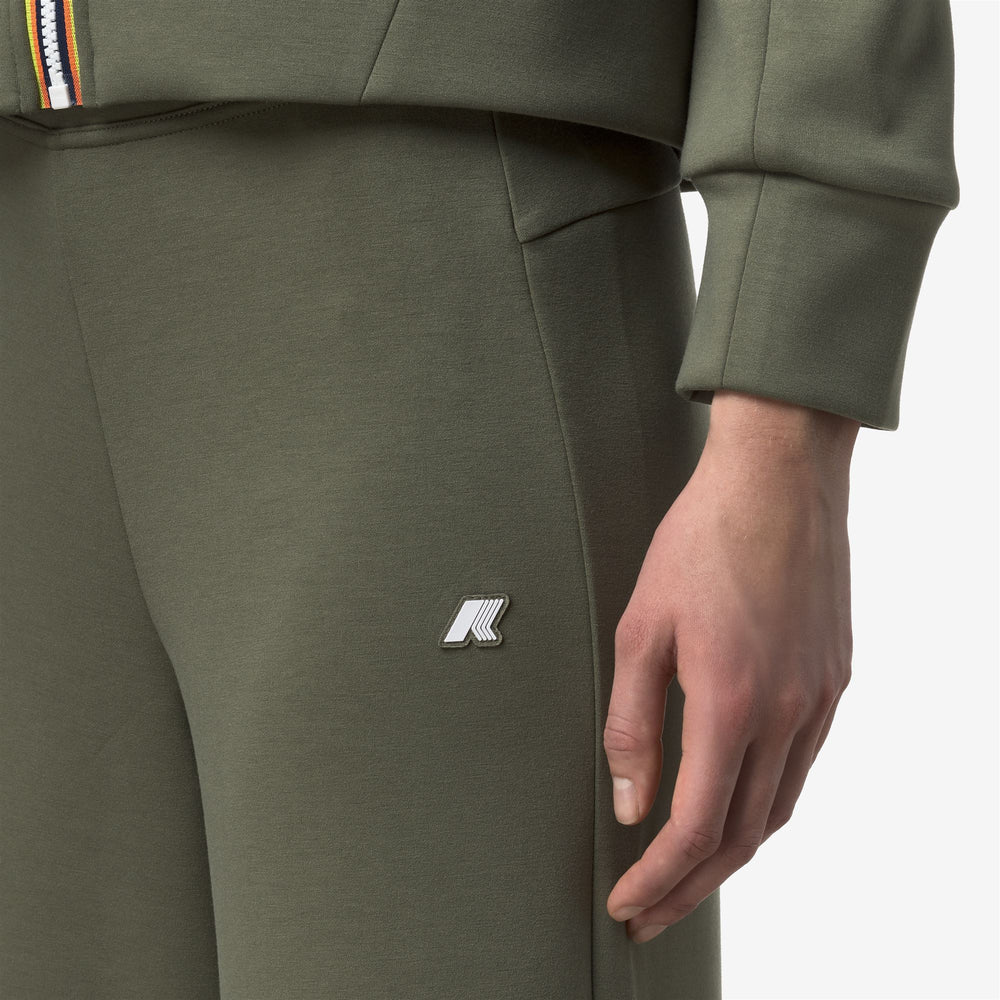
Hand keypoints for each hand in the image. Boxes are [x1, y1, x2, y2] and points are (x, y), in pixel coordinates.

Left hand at [604, 390, 858, 943]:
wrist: (777, 478)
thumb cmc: (703, 539)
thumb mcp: (640, 628)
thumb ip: (631, 722)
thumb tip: (631, 800)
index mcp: (731, 702)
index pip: (696, 828)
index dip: (658, 877)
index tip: (629, 902)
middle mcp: (787, 712)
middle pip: (742, 836)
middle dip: (691, 887)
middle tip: (652, 911)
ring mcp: (819, 698)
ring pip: (778, 808)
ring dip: (731, 852)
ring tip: (689, 873)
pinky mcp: (833, 678)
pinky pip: (802, 766)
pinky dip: (764, 803)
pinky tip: (738, 803)